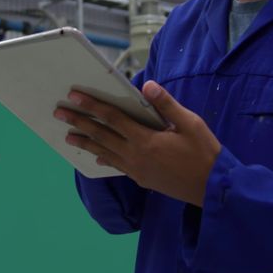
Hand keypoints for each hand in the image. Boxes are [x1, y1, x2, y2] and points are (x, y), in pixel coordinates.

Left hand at [54, 81, 221, 206]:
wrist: (213, 188)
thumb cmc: (204, 152)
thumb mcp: (190, 123)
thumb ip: (166, 105)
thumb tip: (147, 85)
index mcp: (145, 139)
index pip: (112, 118)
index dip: (92, 105)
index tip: (74, 96)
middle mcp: (135, 155)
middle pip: (102, 135)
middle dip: (79, 123)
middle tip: (59, 114)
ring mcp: (137, 169)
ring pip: (105, 152)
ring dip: (86, 143)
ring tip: (68, 136)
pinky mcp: (142, 179)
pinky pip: (117, 166)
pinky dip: (104, 159)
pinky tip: (96, 157)